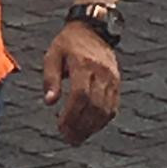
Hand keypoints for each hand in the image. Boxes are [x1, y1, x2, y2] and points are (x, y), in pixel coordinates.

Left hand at [42, 22, 119, 145]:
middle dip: (81, 125)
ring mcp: (112, 78)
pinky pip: (113, 108)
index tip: (60, 126)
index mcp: (83, 63)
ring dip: (91, 128)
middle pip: (94, 105)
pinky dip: (102, 121)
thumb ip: (50, 78)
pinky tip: (90, 128)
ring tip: (77, 137)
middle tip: (68, 138)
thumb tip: (49, 102)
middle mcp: (101, 72)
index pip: (80, 94)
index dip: (71, 114)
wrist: (93, 29)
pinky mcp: (117, 84)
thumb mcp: (53, 54)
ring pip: (106, 110)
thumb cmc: (68, 43)